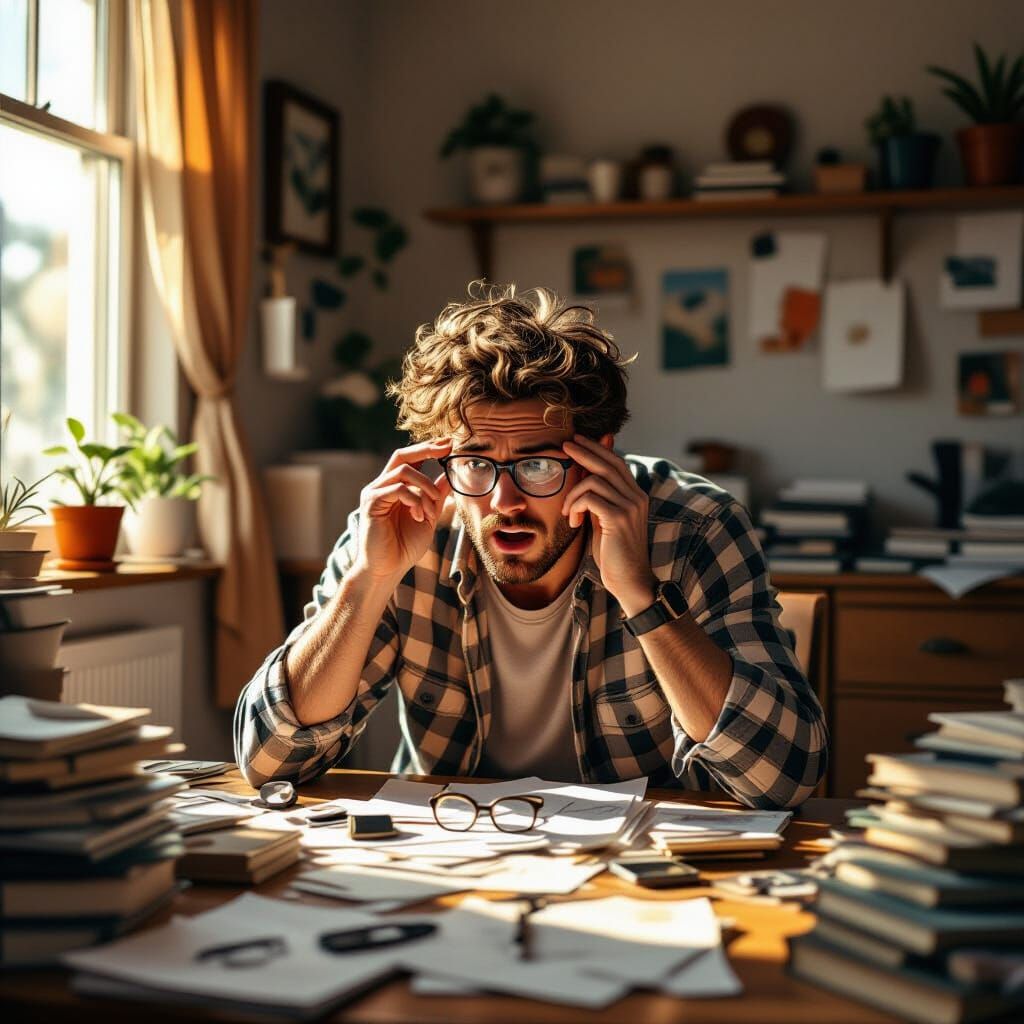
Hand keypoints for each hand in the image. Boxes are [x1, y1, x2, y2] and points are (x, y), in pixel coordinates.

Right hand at [353, 439, 452, 582]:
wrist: (387, 569)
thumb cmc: (404, 547)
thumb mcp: (427, 517)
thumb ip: (435, 497)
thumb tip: (450, 477)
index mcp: (394, 488)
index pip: (409, 460)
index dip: (427, 449)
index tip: (449, 444)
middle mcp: (381, 486)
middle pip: (401, 455)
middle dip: (425, 449)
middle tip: (446, 447)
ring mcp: (374, 493)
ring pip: (404, 472)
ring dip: (425, 488)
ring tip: (430, 511)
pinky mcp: (371, 503)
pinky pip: (398, 489)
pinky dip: (414, 500)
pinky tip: (419, 517)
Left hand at [561, 435, 656, 615]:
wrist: (629, 581)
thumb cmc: (614, 553)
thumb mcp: (603, 520)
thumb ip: (597, 499)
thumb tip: (583, 477)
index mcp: (635, 495)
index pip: (616, 462)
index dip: (598, 449)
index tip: (578, 441)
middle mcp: (636, 497)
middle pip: (608, 463)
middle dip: (584, 451)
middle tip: (565, 446)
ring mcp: (629, 506)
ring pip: (594, 480)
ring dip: (573, 494)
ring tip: (567, 512)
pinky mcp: (619, 518)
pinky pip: (589, 498)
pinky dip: (575, 506)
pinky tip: (573, 522)